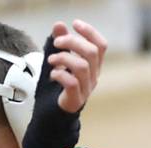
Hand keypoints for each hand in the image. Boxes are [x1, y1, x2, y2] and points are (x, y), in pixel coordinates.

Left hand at [21, 20, 107, 147]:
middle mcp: (93, 78)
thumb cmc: (55, 92)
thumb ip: (58, 45)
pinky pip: (72, 83)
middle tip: (56, 42)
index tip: (75, 24)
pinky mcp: (74, 100)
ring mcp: (85, 90)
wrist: (50, 120)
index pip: (100, 46)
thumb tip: (59, 25)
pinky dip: (60, 74)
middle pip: (91, 52)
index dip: (90, 32)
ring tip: (51, 59)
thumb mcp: (56, 64)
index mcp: (92, 68)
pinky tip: (52, 74)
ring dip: (64, 58)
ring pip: (82, 66)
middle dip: (72, 42)